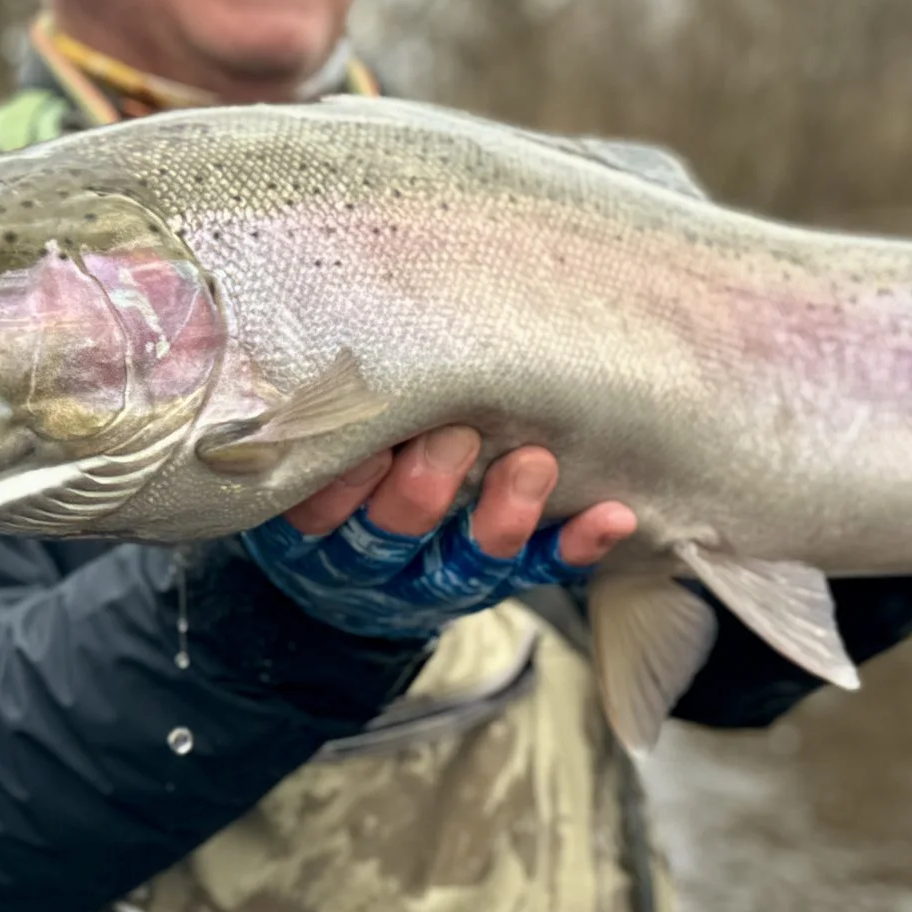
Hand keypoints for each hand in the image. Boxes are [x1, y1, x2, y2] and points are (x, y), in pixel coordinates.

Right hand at [242, 428, 636, 639]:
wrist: (348, 574)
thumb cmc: (329, 477)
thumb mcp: (301, 454)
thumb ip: (312, 409)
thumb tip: (298, 328)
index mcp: (313, 530)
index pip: (316, 516)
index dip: (342, 485)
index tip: (370, 440)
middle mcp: (367, 562)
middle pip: (391, 536)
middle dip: (424, 489)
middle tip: (457, 436)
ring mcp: (431, 580)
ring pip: (467, 563)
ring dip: (505, 514)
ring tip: (535, 463)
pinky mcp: (492, 583)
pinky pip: (536, 571)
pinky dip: (574, 545)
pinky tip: (613, 516)